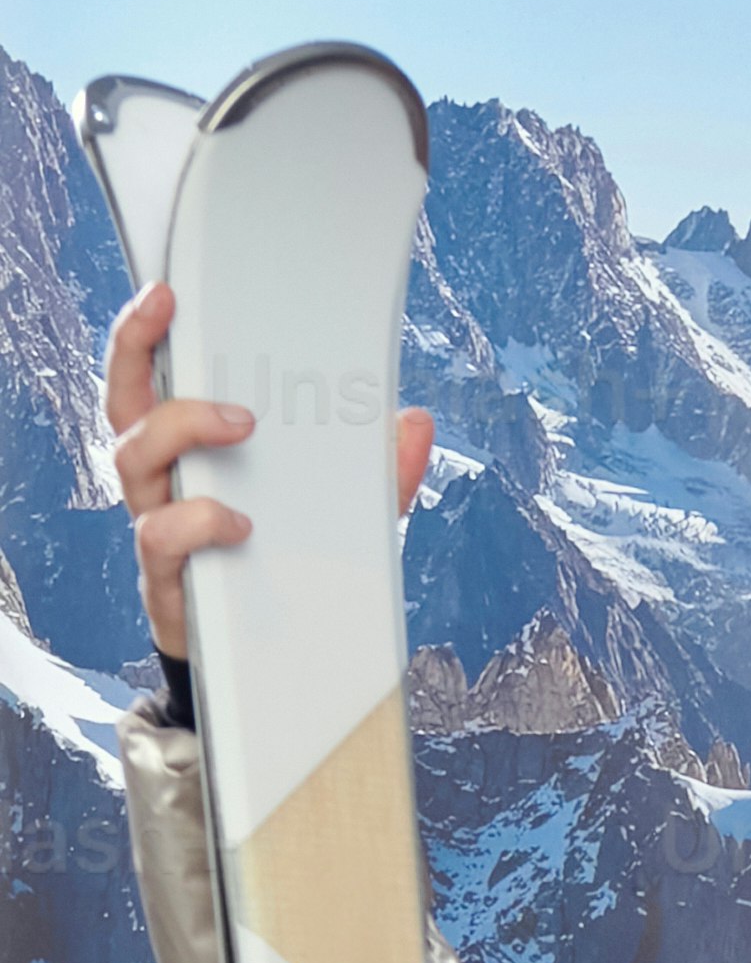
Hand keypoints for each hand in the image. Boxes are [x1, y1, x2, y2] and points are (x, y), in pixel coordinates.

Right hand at [108, 278, 435, 660]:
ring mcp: (158, 527)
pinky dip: (195, 523)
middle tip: (177, 323)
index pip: (148, 379)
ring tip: (240, 427)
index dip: (140, 333)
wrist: (267, 669)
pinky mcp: (168, 582)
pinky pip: (160, 539)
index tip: (164, 292)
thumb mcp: (340, 517)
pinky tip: (236, 523)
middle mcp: (162, 483)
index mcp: (190, 455)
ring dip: (181, 430)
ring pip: (132, 461)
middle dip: (137, 353)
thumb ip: (378, 474)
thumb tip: (415, 423)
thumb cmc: (284, 571)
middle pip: (123, 405)